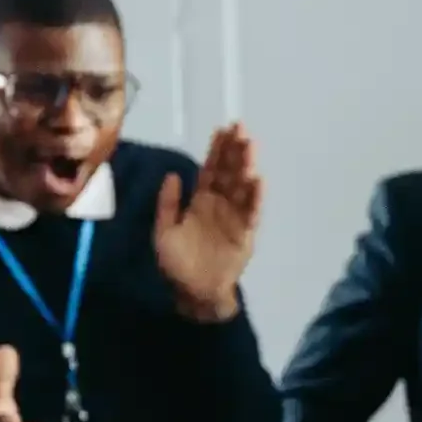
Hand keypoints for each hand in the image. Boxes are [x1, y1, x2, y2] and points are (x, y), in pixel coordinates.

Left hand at [155, 123, 263, 322]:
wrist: (193, 294)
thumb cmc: (177, 265)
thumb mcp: (163, 232)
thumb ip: (168, 204)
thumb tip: (172, 175)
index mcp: (200, 202)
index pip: (210, 170)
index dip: (216, 151)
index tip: (222, 129)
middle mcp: (219, 206)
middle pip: (229, 172)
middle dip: (235, 150)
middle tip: (241, 127)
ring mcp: (233, 219)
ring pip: (241, 187)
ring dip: (246, 166)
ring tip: (250, 145)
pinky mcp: (244, 235)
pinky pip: (250, 213)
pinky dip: (254, 197)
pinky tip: (258, 180)